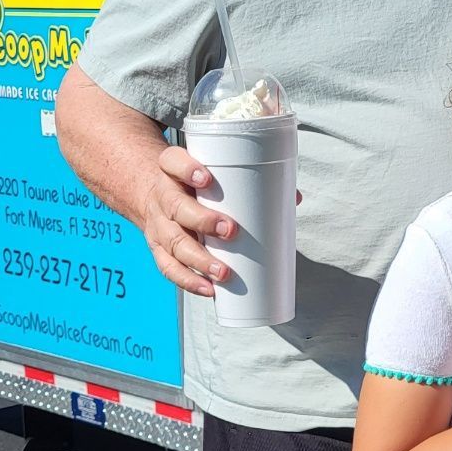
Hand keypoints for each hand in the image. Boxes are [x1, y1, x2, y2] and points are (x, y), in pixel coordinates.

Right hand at [141, 143, 237, 296]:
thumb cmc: (195, 185)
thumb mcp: (211, 173)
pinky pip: (169, 267)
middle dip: (202, 220)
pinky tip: (208, 288)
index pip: (172, 162)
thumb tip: (294, 198)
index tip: (207, 179)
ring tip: (223, 271)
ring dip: (199, 259)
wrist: (157, 194)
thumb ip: (249, 182)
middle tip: (230, 230)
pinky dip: (188, 280)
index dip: (187, 170)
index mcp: (173, 170)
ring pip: (173, 242)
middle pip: (176, 207)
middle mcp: (163, 195)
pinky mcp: (159, 248)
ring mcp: (159, 224)